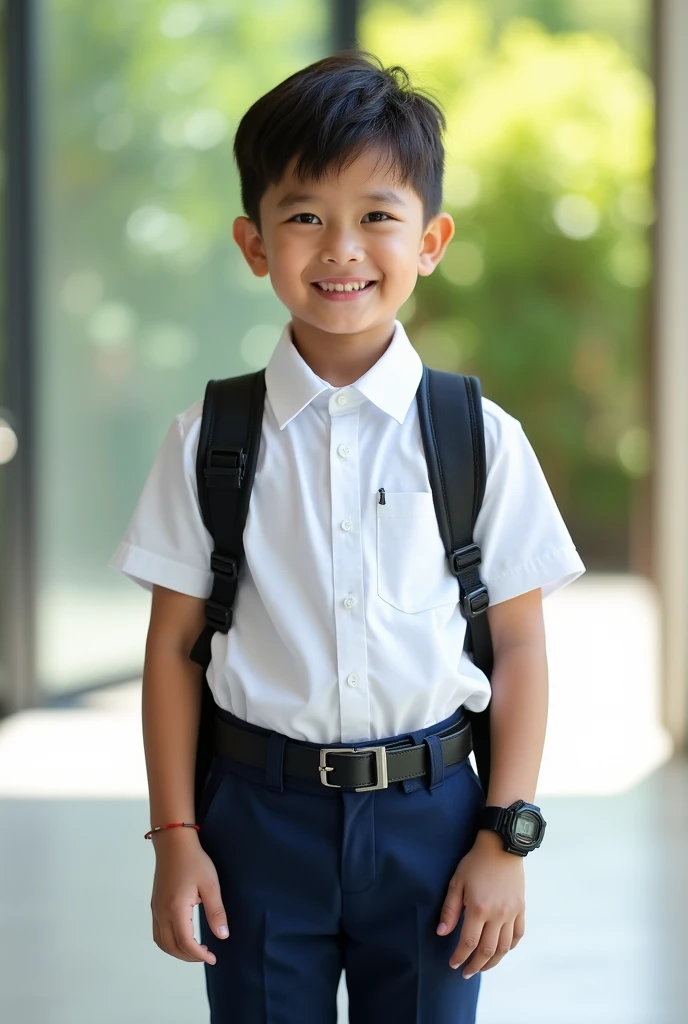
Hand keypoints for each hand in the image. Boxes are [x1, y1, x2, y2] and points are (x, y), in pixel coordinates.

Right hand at [150, 828, 228, 964]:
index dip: (199, 956)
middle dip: (188, 957)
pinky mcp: (155, 904)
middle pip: (171, 947)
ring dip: (177, 951)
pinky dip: (169, 942)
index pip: (185, 943)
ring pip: (161, 942)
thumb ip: (216, 912)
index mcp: (176, 909)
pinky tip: (183, 936)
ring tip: (195, 949)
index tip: (213, 958)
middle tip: (207, 955)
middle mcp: (161, 912)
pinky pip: (158, 932)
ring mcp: (156, 909)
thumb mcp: (210, 884)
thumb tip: (223, 936)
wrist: (174, 843)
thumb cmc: (194, 861)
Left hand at [436, 829, 525, 977]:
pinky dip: (510, 947)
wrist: (501, 846)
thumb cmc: (475, 862)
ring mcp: (511, 913)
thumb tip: (441, 933)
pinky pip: (518, 935)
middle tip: (466, 973)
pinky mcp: (521, 908)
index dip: (460, 957)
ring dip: (493, 962)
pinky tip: (501, 951)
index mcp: (479, 908)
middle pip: (488, 951)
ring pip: (504, 948)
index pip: (469, 942)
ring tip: (482, 967)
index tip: (453, 964)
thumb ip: (450, 910)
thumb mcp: (456, 882)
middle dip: (475, 965)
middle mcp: (497, 915)